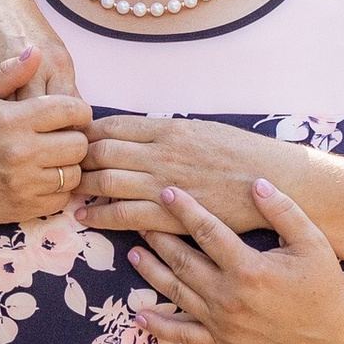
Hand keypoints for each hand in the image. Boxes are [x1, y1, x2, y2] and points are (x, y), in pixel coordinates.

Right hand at [0, 48, 93, 229]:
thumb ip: (6, 72)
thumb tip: (36, 52)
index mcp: (11, 120)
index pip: (69, 110)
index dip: (79, 109)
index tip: (73, 113)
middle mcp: (21, 153)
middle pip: (79, 143)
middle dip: (75, 136)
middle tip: (62, 135)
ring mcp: (24, 183)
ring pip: (74, 172)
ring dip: (69, 163)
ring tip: (54, 156)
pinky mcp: (24, 207)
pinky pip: (62, 198)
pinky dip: (59, 188)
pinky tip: (44, 176)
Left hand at [79, 111, 286, 236]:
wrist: (278, 183)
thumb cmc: (246, 156)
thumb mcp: (206, 130)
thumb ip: (172, 132)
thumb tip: (144, 133)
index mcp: (170, 129)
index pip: (113, 125)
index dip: (88, 132)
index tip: (76, 139)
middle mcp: (161, 154)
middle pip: (102, 151)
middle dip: (78, 157)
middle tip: (65, 164)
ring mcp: (164, 185)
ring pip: (107, 182)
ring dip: (83, 186)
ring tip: (69, 190)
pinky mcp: (171, 216)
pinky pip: (124, 216)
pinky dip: (100, 216)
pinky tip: (87, 217)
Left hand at [127, 177, 343, 343]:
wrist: (331, 338)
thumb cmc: (323, 286)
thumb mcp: (312, 242)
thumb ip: (284, 211)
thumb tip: (256, 183)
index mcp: (249, 268)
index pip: (207, 231)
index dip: (184, 209)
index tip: (166, 191)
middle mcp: (229, 296)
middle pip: (183, 260)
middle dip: (159, 237)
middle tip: (140, 218)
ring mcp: (222, 323)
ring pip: (176, 293)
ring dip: (152, 272)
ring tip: (134, 253)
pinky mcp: (222, 343)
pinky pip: (183, 336)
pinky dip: (159, 327)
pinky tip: (139, 316)